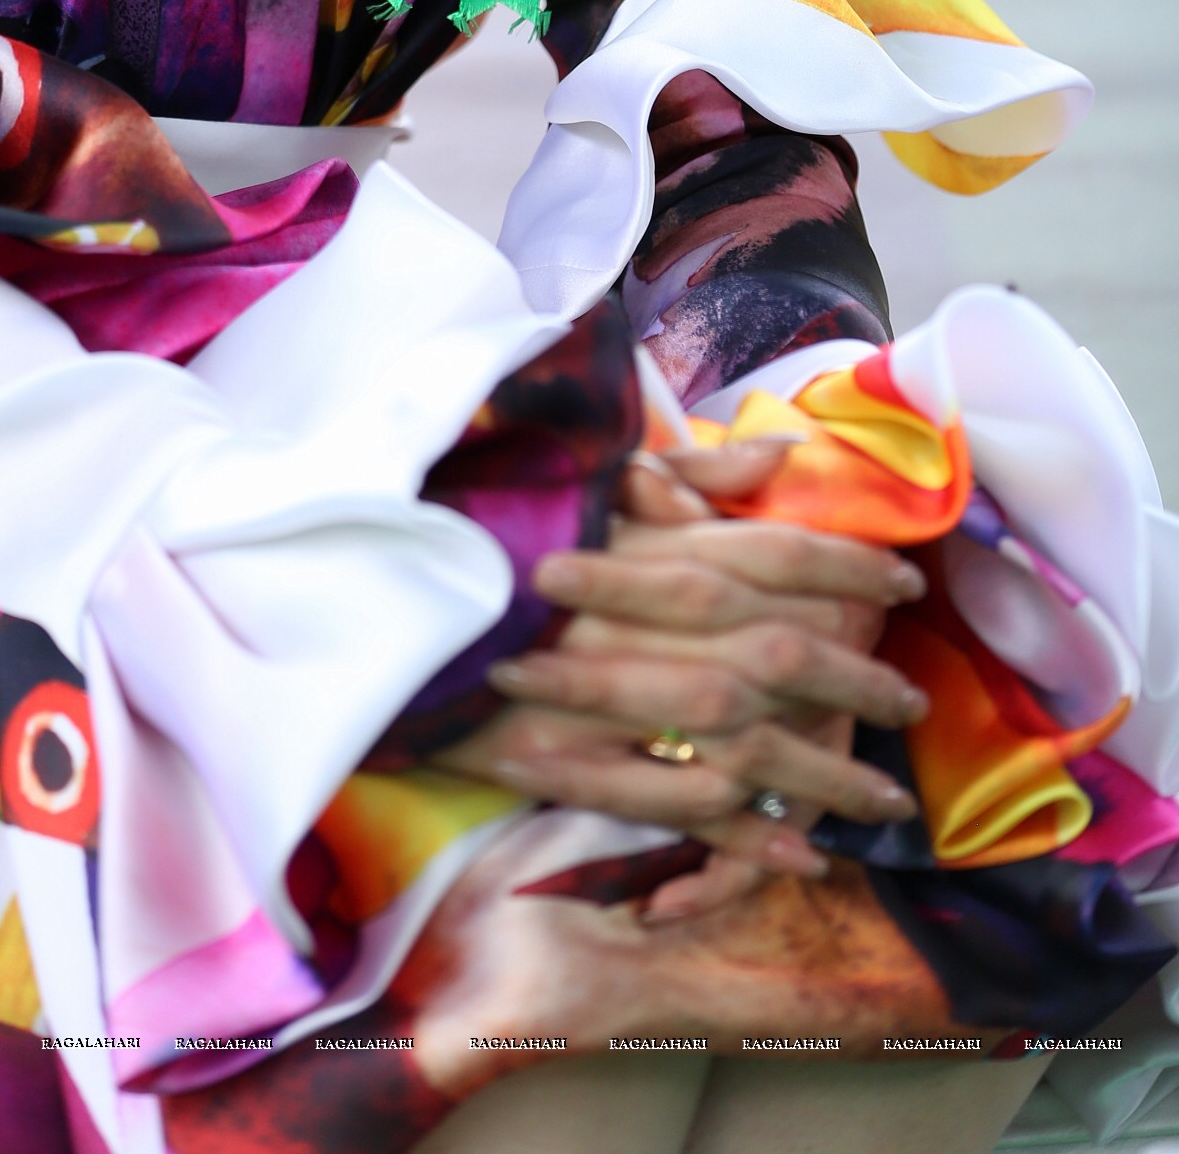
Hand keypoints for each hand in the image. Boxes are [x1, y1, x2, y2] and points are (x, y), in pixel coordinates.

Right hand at [435, 441, 926, 888]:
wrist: (394, 601)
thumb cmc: (500, 536)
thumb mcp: (589, 483)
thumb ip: (688, 473)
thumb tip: (780, 456)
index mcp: (649, 544)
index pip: (774, 554)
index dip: (850, 568)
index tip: (906, 585)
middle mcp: (645, 621)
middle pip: (780, 653)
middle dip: (859, 680)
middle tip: (913, 701)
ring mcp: (612, 699)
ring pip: (746, 741)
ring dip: (824, 773)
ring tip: (884, 799)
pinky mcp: (575, 764)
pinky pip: (678, 805)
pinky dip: (747, 833)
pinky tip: (802, 851)